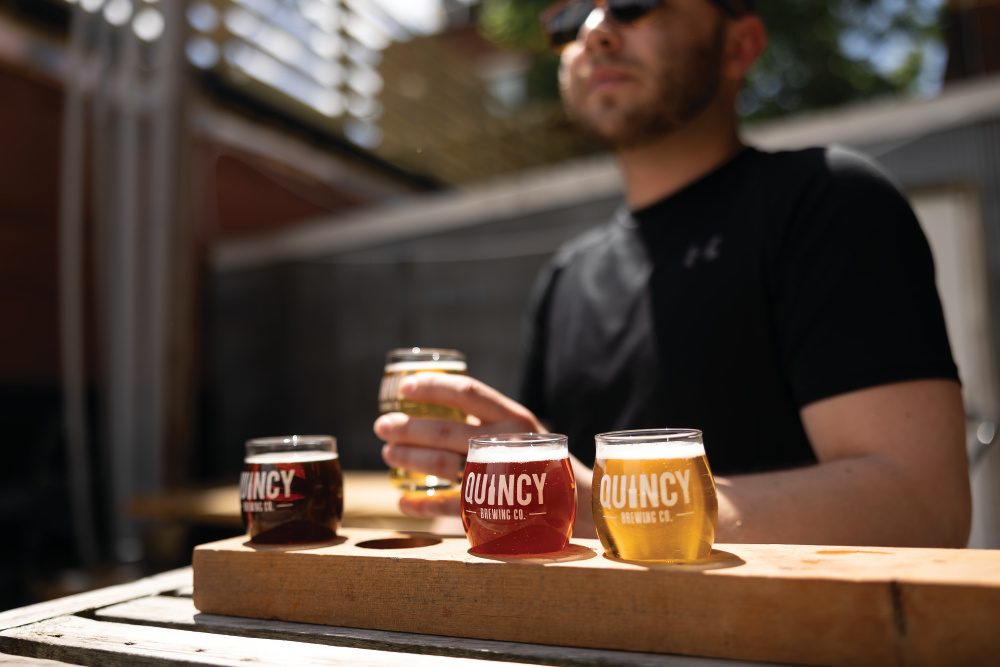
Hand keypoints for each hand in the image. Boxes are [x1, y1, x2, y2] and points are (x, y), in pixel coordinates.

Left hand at [374, 372, 543, 516]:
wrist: (575, 502)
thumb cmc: (537, 458)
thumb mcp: (521, 428)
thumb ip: (487, 418)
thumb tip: (436, 402)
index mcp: (512, 416)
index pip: (467, 392)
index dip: (433, 387)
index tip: (405, 388)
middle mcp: (506, 442)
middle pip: (445, 431)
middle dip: (408, 428)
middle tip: (383, 427)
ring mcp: (498, 476)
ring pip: (443, 465)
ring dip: (409, 459)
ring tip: (388, 454)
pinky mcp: (495, 507)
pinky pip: (451, 505)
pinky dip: (422, 504)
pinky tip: (403, 500)